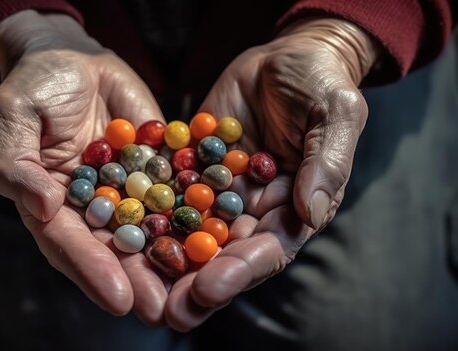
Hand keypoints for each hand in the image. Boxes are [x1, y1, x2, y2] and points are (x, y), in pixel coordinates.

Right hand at [0, 10, 168, 324]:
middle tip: (162, 309)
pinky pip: (177, 190)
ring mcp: (127, 189)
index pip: (68, 243)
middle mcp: (92, 206)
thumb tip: (42, 206)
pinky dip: (196, 211)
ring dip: (171, 257)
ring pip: (149, 228)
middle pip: (113, 248)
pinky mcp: (156, 169)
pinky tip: (218, 233)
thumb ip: (17, 164)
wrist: (75, 59)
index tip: (119, 299)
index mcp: (52, 203)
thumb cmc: (34, 86)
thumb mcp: (12, 116)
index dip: (92, 270)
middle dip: (138, 280)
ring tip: (194, 287)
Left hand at [164, 18, 380, 329]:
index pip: (269, 249)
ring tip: (138, 285)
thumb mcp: (335, 115)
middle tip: (168, 309)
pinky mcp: (191, 166)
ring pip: (191, 230)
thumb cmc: (322, 83)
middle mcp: (252, 208)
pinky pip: (168, 188)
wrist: (287, 56)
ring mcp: (219, 189)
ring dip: (167, 259)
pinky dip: (147, 209)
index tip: (210, 287)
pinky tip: (121, 227)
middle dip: (197, 282)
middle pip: (224, 253)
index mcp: (292, 207)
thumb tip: (312, 212)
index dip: (241, 271)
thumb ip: (325, 163)